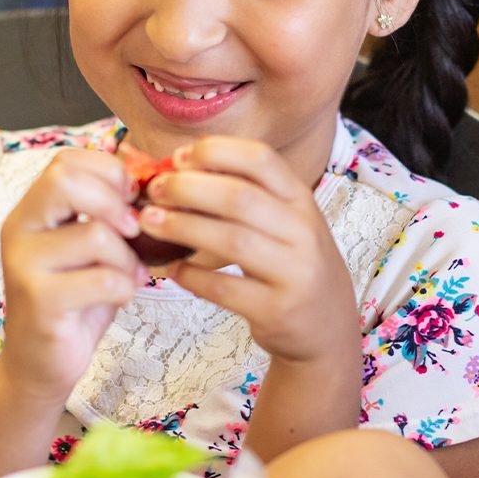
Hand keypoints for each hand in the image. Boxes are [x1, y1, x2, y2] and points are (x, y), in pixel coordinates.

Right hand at [0, 149, 146, 404]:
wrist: (41, 364)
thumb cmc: (74, 300)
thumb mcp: (89, 247)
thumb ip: (105, 212)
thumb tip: (145, 176)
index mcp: (30, 210)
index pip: (66, 160)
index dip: (108, 172)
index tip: (130, 200)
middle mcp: (18, 230)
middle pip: (66, 180)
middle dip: (114, 203)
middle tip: (132, 231)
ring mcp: (24, 265)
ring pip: (96, 234)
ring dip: (127, 257)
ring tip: (128, 275)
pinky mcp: (40, 301)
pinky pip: (104, 279)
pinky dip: (126, 288)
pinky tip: (121, 297)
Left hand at [138, 137, 357, 364]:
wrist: (328, 326)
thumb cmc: (292, 264)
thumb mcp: (285, 222)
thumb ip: (247, 196)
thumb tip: (178, 169)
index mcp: (301, 200)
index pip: (260, 159)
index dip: (215, 151)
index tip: (178, 158)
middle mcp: (303, 231)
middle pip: (239, 197)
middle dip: (187, 188)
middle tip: (155, 190)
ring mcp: (294, 272)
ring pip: (231, 240)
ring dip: (182, 227)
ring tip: (150, 222)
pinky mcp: (278, 310)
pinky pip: (225, 288)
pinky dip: (192, 275)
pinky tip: (174, 268)